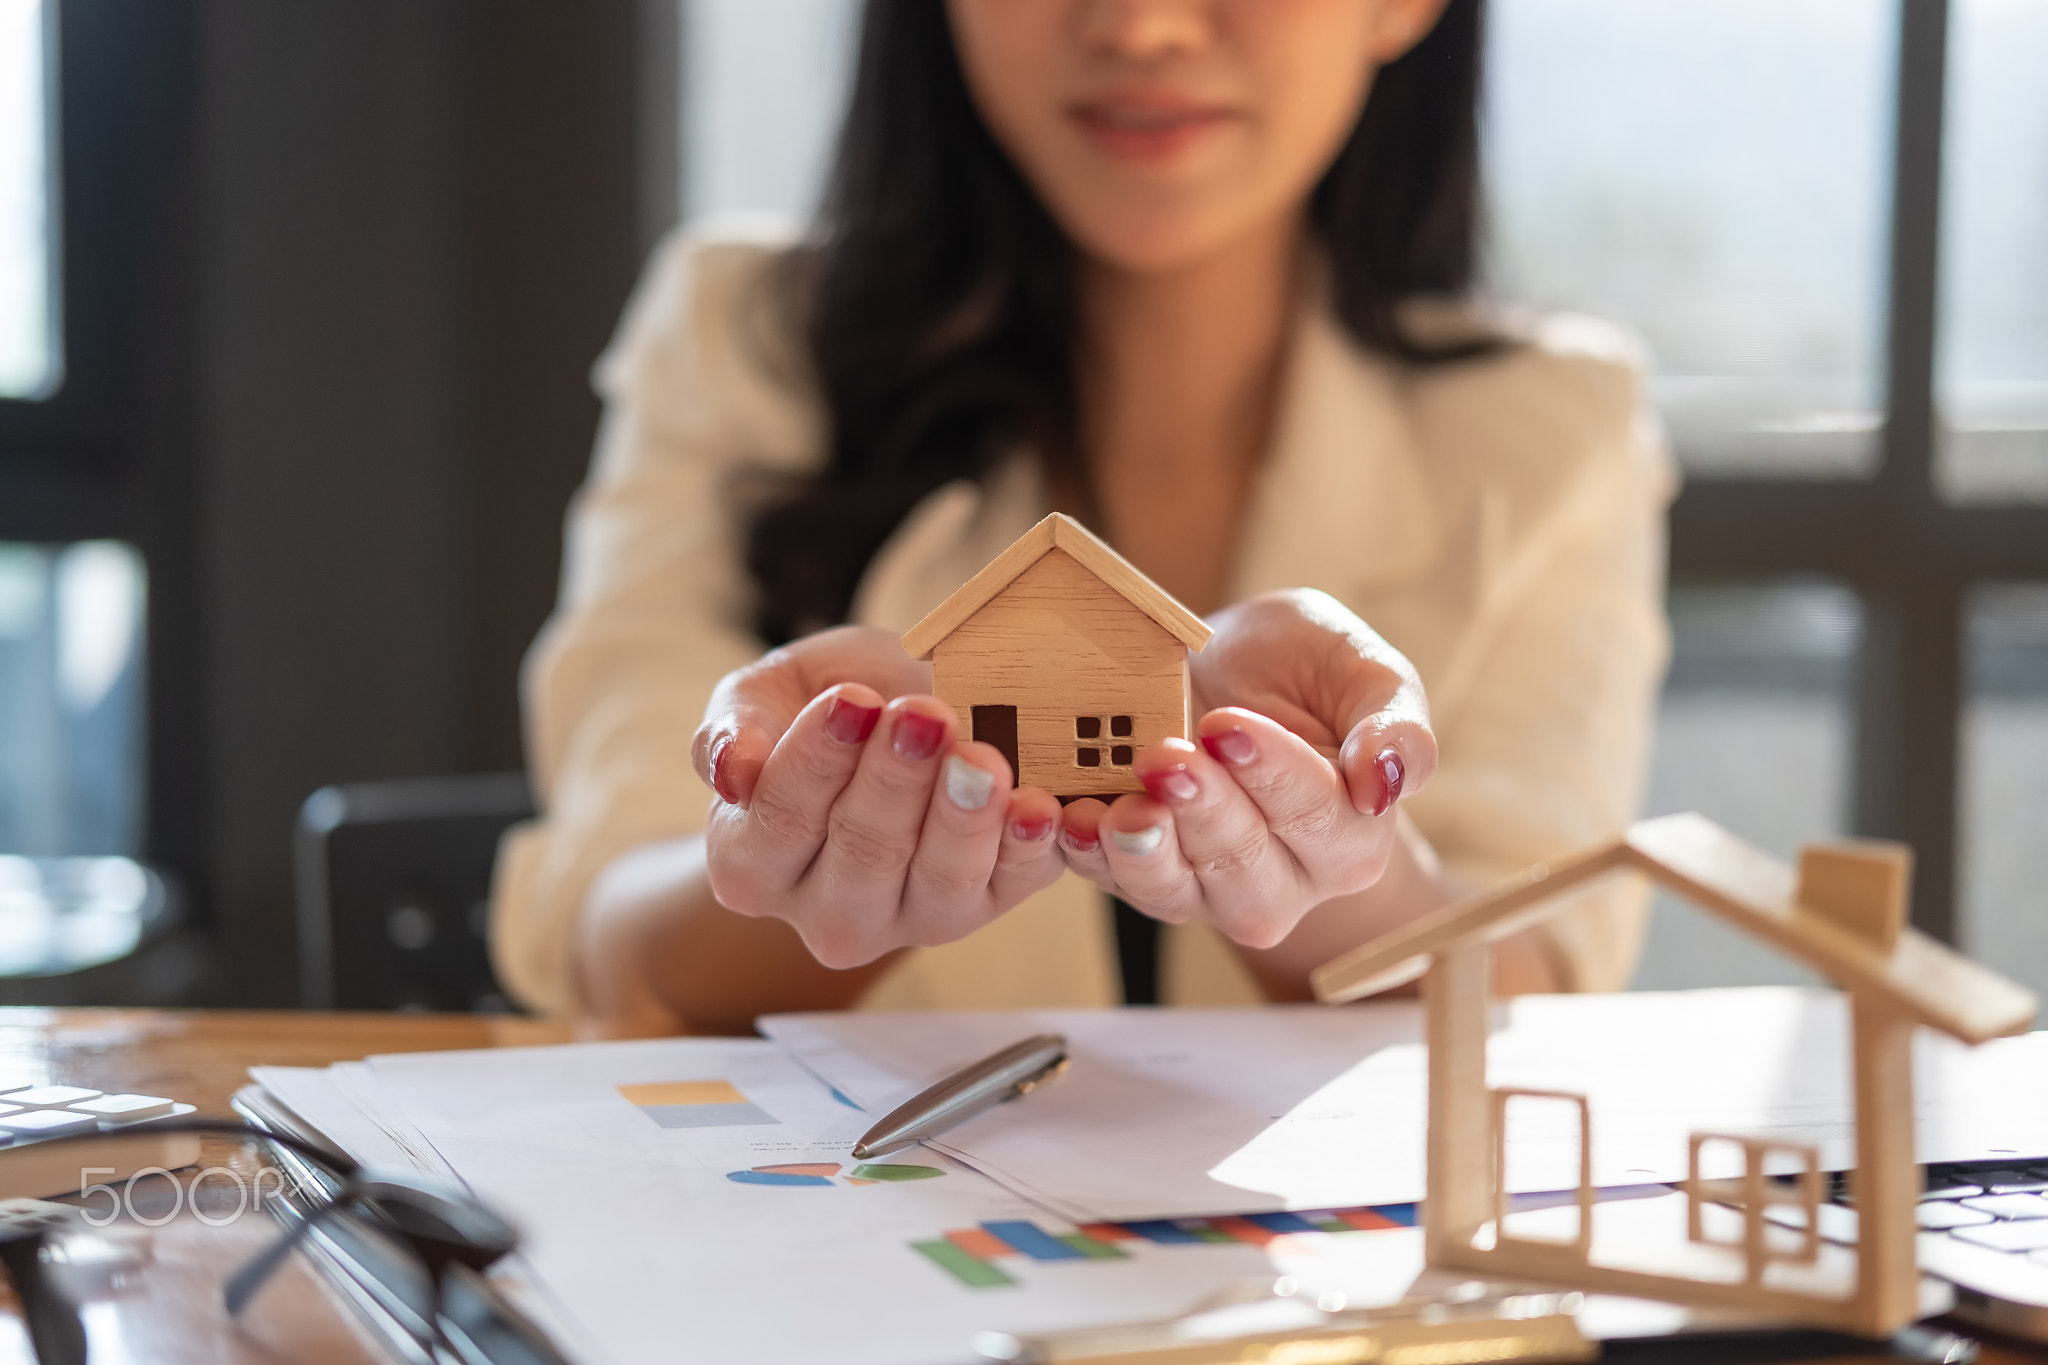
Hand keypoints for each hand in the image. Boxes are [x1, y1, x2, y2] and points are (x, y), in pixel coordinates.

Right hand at [690, 626, 1067, 966]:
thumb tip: (732, 769)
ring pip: (937, 884)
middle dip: (896, 781)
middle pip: (861, 856)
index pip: (779, 822)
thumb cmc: (825, 704)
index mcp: (755, 866)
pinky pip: (1010, 885)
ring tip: (980, 758)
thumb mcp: (765, 694)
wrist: (896, 711)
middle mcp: (828, 912)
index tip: (853, 700)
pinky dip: (1026, 846)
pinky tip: (1037, 806)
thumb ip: (732, 729)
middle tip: (923, 716)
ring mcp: (912, 919)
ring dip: (962, 818)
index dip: (818, 762)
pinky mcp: (986, 905)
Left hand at [1057, 590, 1436, 947]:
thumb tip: (1388, 783)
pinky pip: (1111, 882)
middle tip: (1163, 756)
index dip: (1272, 774)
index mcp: (1352, 840)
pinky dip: (1083, 854)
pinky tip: (1066, 818)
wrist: (1230, 668)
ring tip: (1112, 807)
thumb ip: (1394, 723)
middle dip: (1201, 811)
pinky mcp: (1143, 880)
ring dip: (1140, 851)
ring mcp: (1208, 890)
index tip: (1226, 725)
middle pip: (1244, 865)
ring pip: (1175, 890)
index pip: (1318, 818)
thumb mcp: (1365, 671)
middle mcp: (1286, 883)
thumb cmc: (1306, 670)